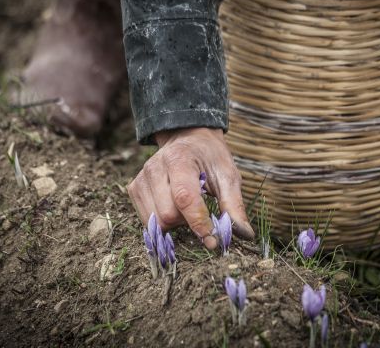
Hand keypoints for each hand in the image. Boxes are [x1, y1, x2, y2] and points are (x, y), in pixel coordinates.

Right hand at [127, 127, 254, 248]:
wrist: (188, 138)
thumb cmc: (210, 158)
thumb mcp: (228, 175)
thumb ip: (234, 205)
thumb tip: (245, 234)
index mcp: (180, 159)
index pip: (184, 198)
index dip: (198, 223)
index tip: (213, 241)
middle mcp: (155, 167)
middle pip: (168, 215)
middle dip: (187, 222)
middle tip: (201, 213)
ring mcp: (141, 178)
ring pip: (156, 221)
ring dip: (175, 223)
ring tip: (187, 208)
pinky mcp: (134, 188)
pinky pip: (147, 220)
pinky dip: (163, 221)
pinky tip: (174, 207)